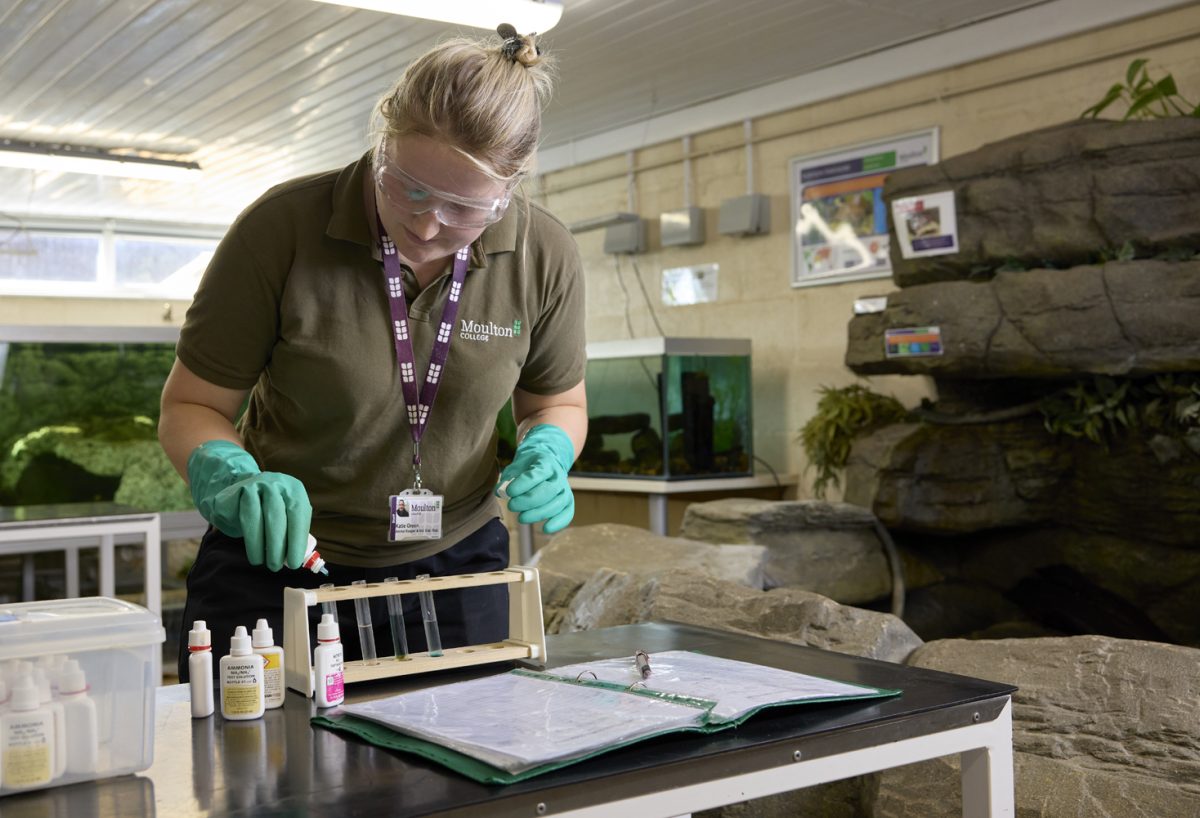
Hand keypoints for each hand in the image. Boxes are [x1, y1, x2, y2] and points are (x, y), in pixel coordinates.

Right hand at [187, 440, 311, 570]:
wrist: (239, 490)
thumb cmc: (269, 511)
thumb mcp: (286, 517)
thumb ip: (293, 532)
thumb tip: (300, 558)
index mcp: (295, 490)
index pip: (299, 516)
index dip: (297, 541)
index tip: (294, 562)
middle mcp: (279, 484)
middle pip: (279, 517)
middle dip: (278, 545)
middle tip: (276, 566)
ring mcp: (258, 485)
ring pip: (260, 517)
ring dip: (262, 544)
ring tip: (263, 562)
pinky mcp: (240, 491)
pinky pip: (245, 517)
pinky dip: (250, 538)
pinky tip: (252, 553)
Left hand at [496, 424, 574, 533]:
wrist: (546, 463)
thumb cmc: (528, 467)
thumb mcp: (515, 467)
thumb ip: (507, 479)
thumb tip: (500, 492)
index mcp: (546, 463)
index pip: (535, 475)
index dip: (522, 485)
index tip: (509, 492)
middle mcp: (558, 476)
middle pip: (547, 491)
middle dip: (528, 502)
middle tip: (512, 506)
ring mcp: (565, 489)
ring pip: (557, 504)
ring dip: (538, 514)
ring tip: (521, 518)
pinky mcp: (568, 501)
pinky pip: (567, 513)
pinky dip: (558, 523)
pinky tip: (545, 528)